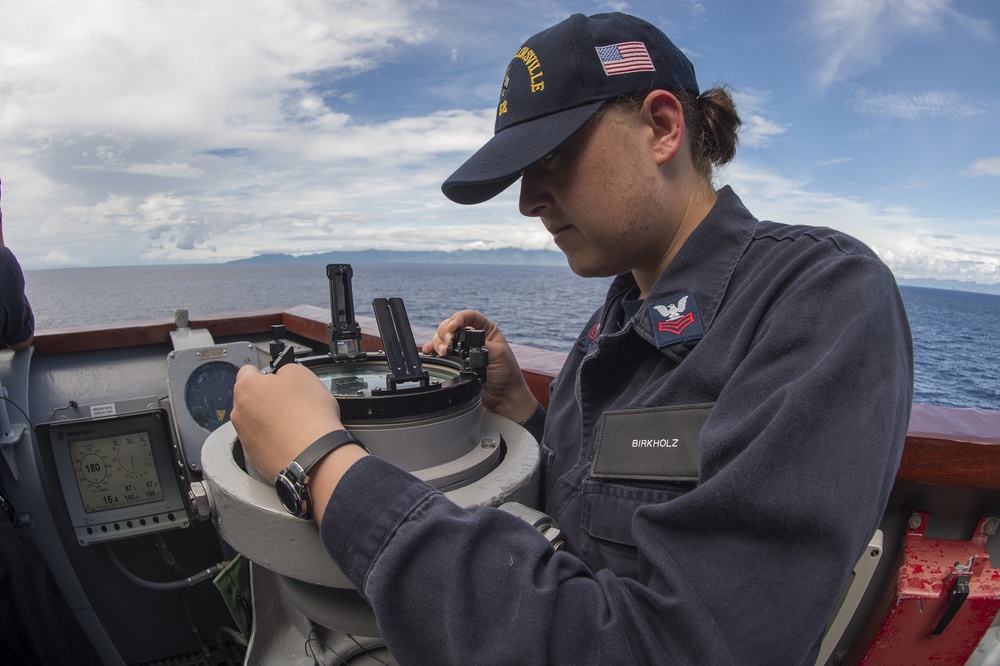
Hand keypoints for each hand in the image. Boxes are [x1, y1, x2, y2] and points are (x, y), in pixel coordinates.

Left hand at [231, 363, 344, 480]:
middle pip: (251, 399)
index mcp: (247, 388)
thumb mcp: (303, 374)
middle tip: (292, 402)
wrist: (314, 456)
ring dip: (271, 421)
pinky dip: (275, 440)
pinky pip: (263, 443)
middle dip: (269, 399)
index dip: (267, 373)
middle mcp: (239, 413)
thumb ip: (286, 370)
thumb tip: (283, 375)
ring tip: (296, 424)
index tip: (278, 377)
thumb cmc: (308, 417)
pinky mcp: (255, 458)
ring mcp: (245, 438)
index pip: (248, 371)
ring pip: (256, 423)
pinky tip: (293, 440)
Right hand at [421, 310, 537, 422]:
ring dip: (438, 342)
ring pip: (442, 337)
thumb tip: (464, 338)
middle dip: (445, 333)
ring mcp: (461, 349)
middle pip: (451, 325)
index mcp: (486, 329)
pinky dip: (432, 350)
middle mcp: (472, 336)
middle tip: (447, 345)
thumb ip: (481, 343)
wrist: (502, 396)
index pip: (469, 316)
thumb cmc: (506, 373)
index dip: (458, 318)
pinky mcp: (453, 361)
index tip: (453, 327)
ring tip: (443, 352)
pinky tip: (430, 352)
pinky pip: (438, 351)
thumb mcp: (497, 354)